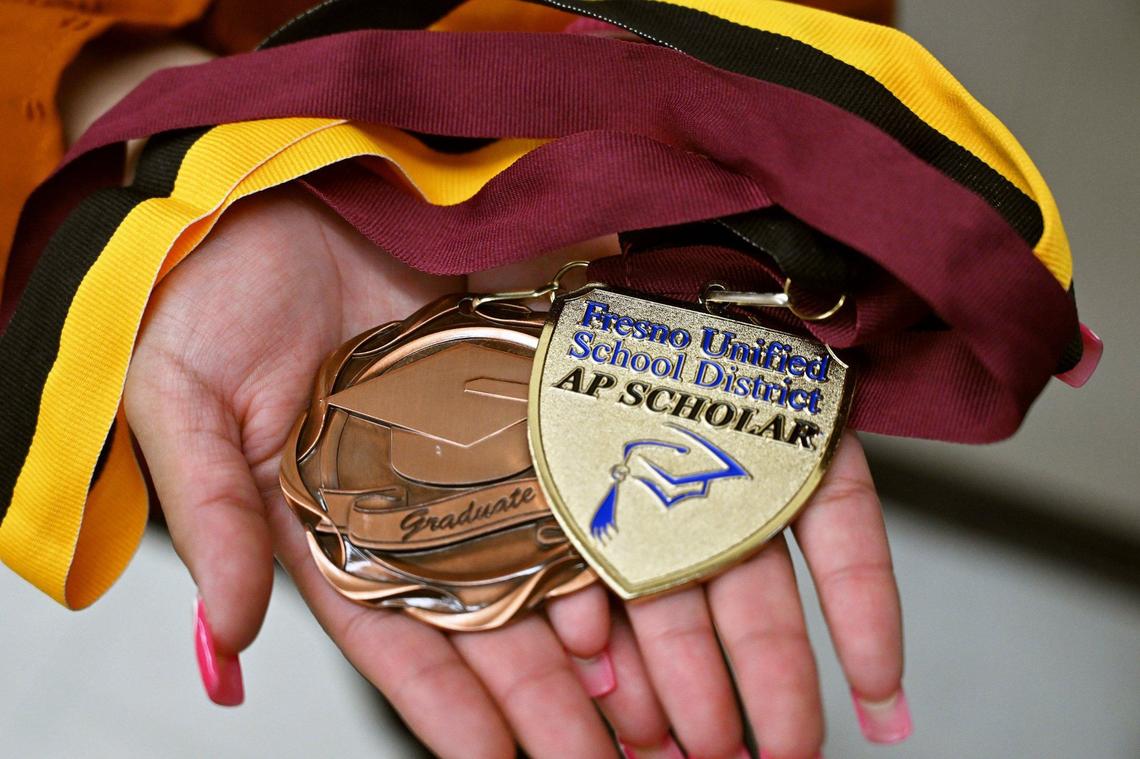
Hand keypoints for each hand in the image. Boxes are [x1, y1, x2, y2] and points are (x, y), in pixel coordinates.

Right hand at [126, 187, 905, 758]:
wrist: (276, 183)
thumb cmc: (209, 288)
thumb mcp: (188, 404)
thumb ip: (219, 524)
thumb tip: (229, 644)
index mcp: (323, 523)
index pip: (394, 642)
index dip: (449, 713)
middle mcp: (408, 502)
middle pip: (484, 623)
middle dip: (539, 704)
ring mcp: (465, 448)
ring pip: (537, 564)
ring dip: (587, 642)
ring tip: (643, 710)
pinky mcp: (511, 388)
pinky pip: (563, 472)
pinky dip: (597, 531)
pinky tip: (640, 595)